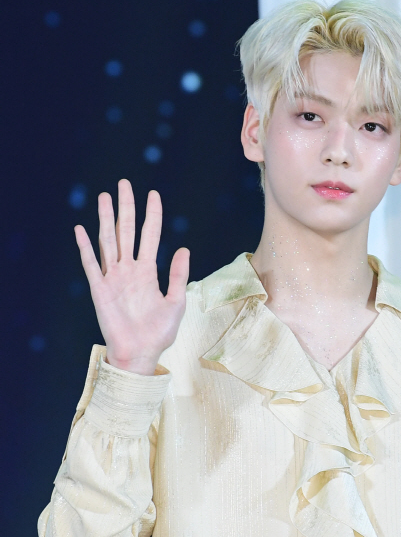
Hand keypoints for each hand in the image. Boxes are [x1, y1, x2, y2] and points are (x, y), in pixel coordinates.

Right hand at [75, 179, 189, 374]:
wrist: (141, 353)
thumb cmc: (159, 333)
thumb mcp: (176, 302)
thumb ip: (177, 275)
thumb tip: (183, 248)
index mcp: (148, 272)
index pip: (150, 235)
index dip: (152, 214)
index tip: (153, 193)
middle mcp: (129, 270)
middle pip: (127, 231)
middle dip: (126, 207)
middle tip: (124, 183)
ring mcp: (113, 278)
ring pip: (108, 241)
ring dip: (106, 219)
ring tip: (105, 197)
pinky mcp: (100, 289)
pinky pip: (91, 264)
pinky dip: (85, 247)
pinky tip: (81, 229)